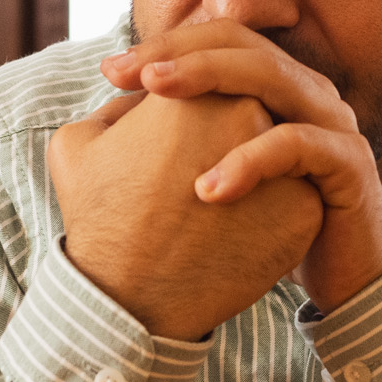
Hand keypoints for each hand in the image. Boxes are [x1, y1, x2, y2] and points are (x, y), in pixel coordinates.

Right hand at [48, 91, 323, 339]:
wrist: (131, 301)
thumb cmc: (97, 221)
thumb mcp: (77, 145)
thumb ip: (112, 105)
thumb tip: (141, 98)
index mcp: (193, 90)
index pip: (203, 79)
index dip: (182, 110)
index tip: (165, 143)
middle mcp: (246, 114)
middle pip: (244, 105)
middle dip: (220, 131)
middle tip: (189, 171)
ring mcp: (281, 161)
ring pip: (274, 148)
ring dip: (251, 163)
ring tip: (214, 203)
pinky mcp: (304, 207)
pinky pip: (294, 192)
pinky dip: (270, 206)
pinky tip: (237, 229)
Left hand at [101, 22, 381, 312]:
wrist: (345, 275)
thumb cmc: (271, 223)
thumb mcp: (222, 170)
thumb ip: (183, 138)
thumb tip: (112, 115)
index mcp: (277, 83)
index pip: (220, 39)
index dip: (165, 46)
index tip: (110, 72)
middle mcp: (307, 89)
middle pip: (242, 44)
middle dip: (178, 53)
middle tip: (124, 74)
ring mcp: (332, 121)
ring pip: (271, 76)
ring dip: (208, 80)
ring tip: (155, 99)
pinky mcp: (349, 162)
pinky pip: (298, 143)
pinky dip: (249, 159)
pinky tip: (205, 189)